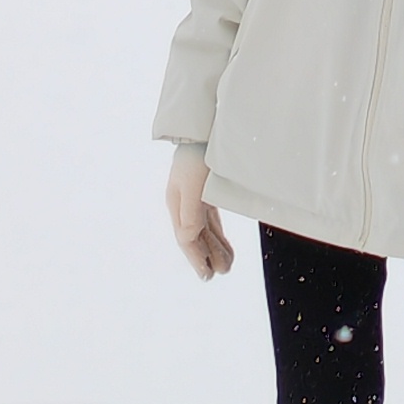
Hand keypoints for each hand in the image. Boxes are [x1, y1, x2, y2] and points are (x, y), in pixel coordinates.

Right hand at [168, 143, 232, 280]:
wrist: (204, 127)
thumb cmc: (197, 155)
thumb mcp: (192, 185)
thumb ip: (189, 214)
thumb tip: (187, 240)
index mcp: (176, 202)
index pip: (186, 238)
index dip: (196, 258)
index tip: (207, 276)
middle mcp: (184, 202)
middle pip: (195, 236)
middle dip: (208, 256)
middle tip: (222, 272)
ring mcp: (196, 197)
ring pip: (205, 230)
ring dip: (215, 248)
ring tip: (227, 265)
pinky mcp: (207, 191)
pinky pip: (212, 220)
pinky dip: (218, 234)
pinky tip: (226, 245)